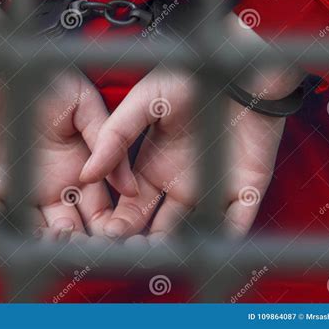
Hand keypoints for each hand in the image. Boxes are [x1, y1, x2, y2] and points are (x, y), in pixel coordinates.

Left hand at [0, 70, 136, 239]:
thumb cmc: (47, 80)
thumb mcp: (85, 106)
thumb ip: (107, 143)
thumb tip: (131, 189)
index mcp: (81, 171)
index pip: (99, 211)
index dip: (108, 229)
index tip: (116, 241)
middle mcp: (55, 186)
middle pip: (72, 227)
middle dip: (80, 243)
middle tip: (86, 251)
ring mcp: (23, 188)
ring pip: (38, 230)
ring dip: (47, 242)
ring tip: (57, 243)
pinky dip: (5, 228)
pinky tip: (17, 237)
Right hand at [80, 67, 284, 238]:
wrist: (235, 69)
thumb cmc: (187, 80)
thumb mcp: (143, 103)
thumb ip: (115, 135)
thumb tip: (86, 174)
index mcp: (152, 170)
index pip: (130, 209)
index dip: (118, 226)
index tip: (107, 239)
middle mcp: (178, 186)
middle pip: (158, 227)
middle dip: (143, 244)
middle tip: (132, 256)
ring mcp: (210, 189)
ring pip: (193, 231)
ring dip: (178, 248)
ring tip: (160, 259)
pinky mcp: (243, 189)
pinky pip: (236, 220)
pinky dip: (225, 236)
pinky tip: (210, 250)